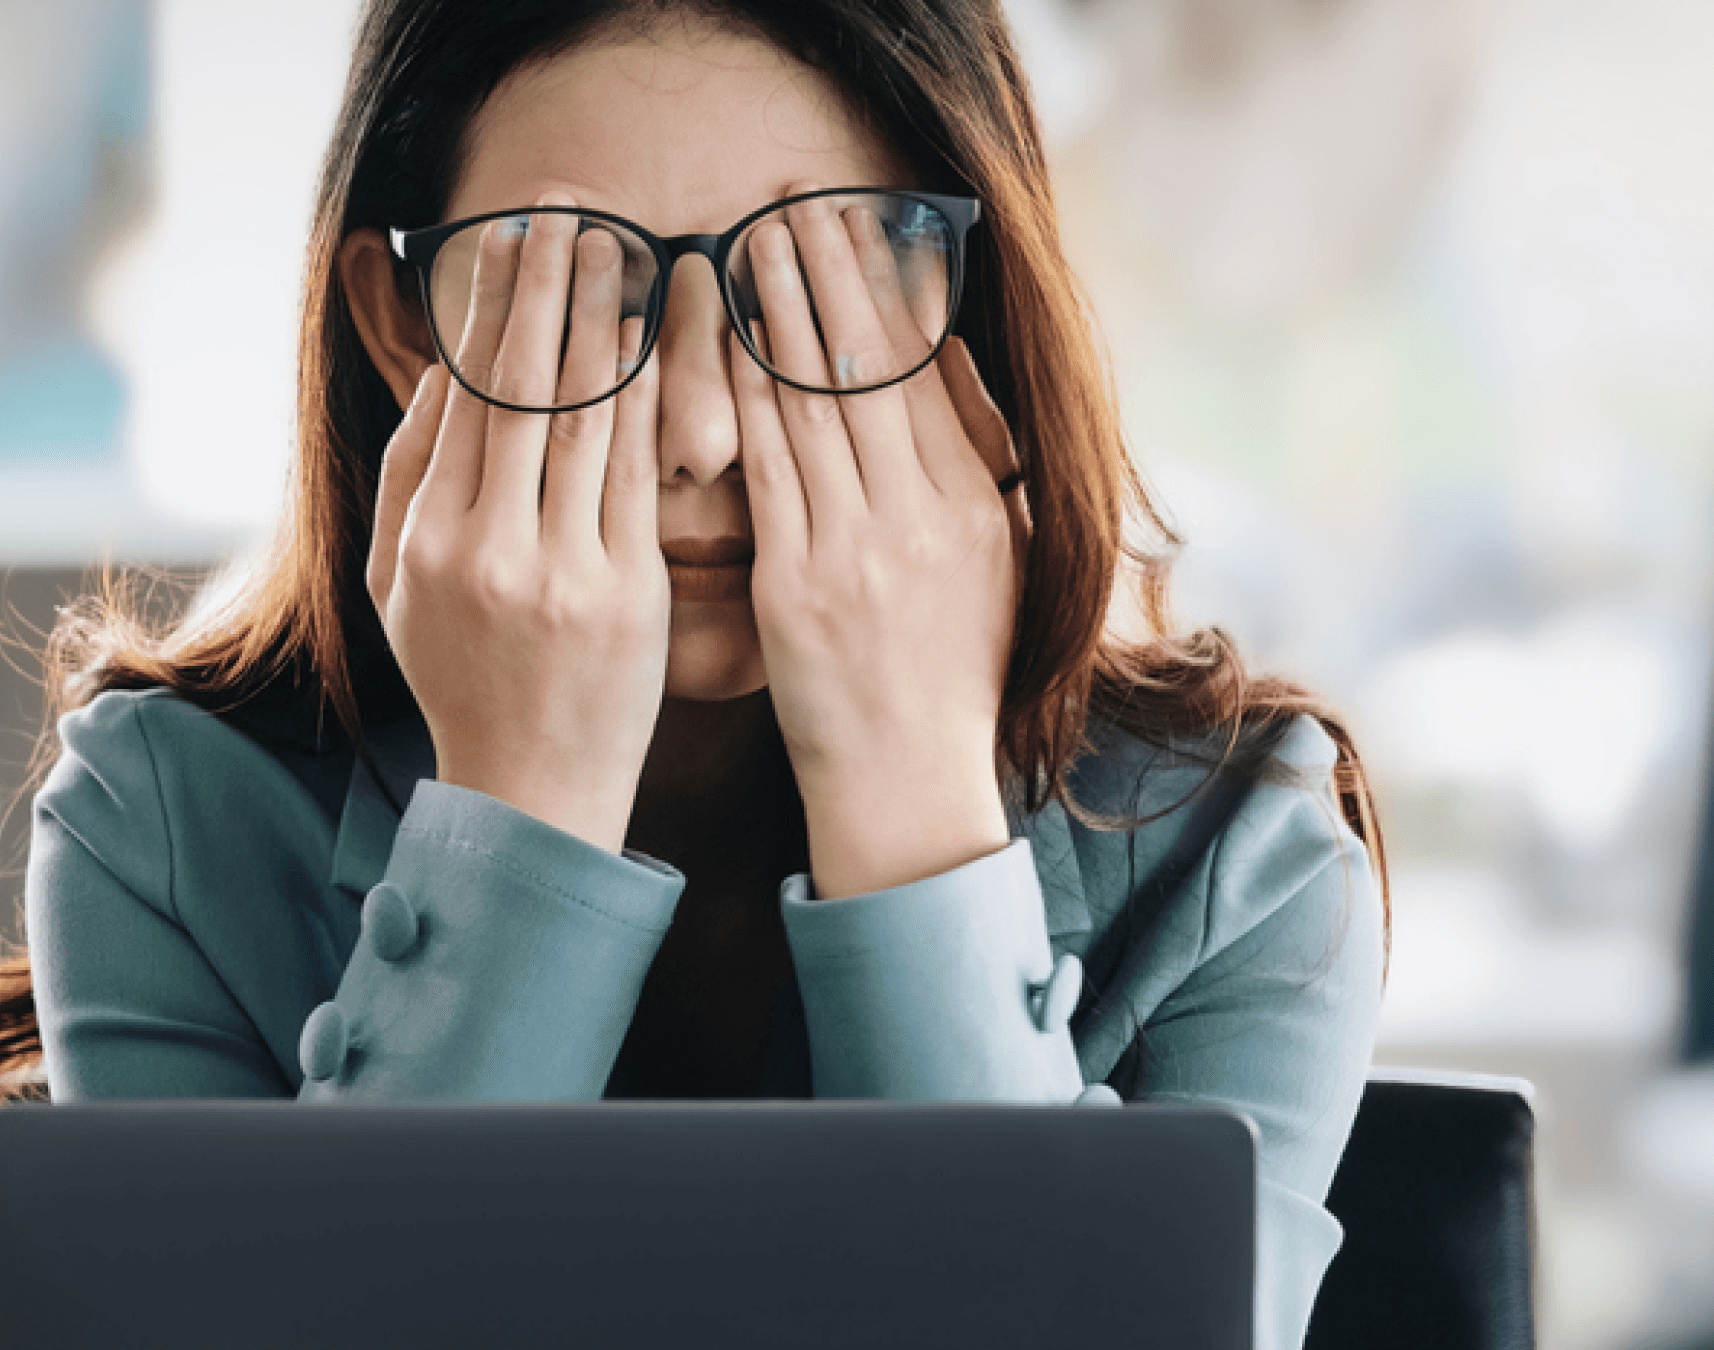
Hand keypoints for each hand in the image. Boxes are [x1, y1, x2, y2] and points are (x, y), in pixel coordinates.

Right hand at [365, 199, 669, 855]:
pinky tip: (655, 342)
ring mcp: (562, 572)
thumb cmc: (464, 681)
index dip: (491, 307)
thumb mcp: (399, 588)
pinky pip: (639, 475)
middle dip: (547, 285)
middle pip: (522, 387)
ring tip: (619, 248)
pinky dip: (646, 399)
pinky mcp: (629, 595)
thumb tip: (441, 377)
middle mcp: (489, 549)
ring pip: (585, 418)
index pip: (465, 396)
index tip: (511, 238)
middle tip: (568, 208)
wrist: (531, 792)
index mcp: (429, 541)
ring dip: (603, 320)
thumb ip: (410, 479)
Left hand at [731, 199, 1025, 897]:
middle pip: (873, 365)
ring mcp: (862, 549)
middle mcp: (924, 515)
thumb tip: (956, 366)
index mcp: (973, 504)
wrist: (912, 789)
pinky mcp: (801, 587)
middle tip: (796, 196)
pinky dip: (745, 398)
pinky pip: (769, 470)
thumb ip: (977, 464)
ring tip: (754, 239)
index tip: (857, 219)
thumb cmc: (944, 681)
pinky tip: (720, 344)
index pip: (926, 368)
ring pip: (818, 403)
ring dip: (782, 311)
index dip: (887, 285)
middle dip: (832, 271)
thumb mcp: (994, 565)